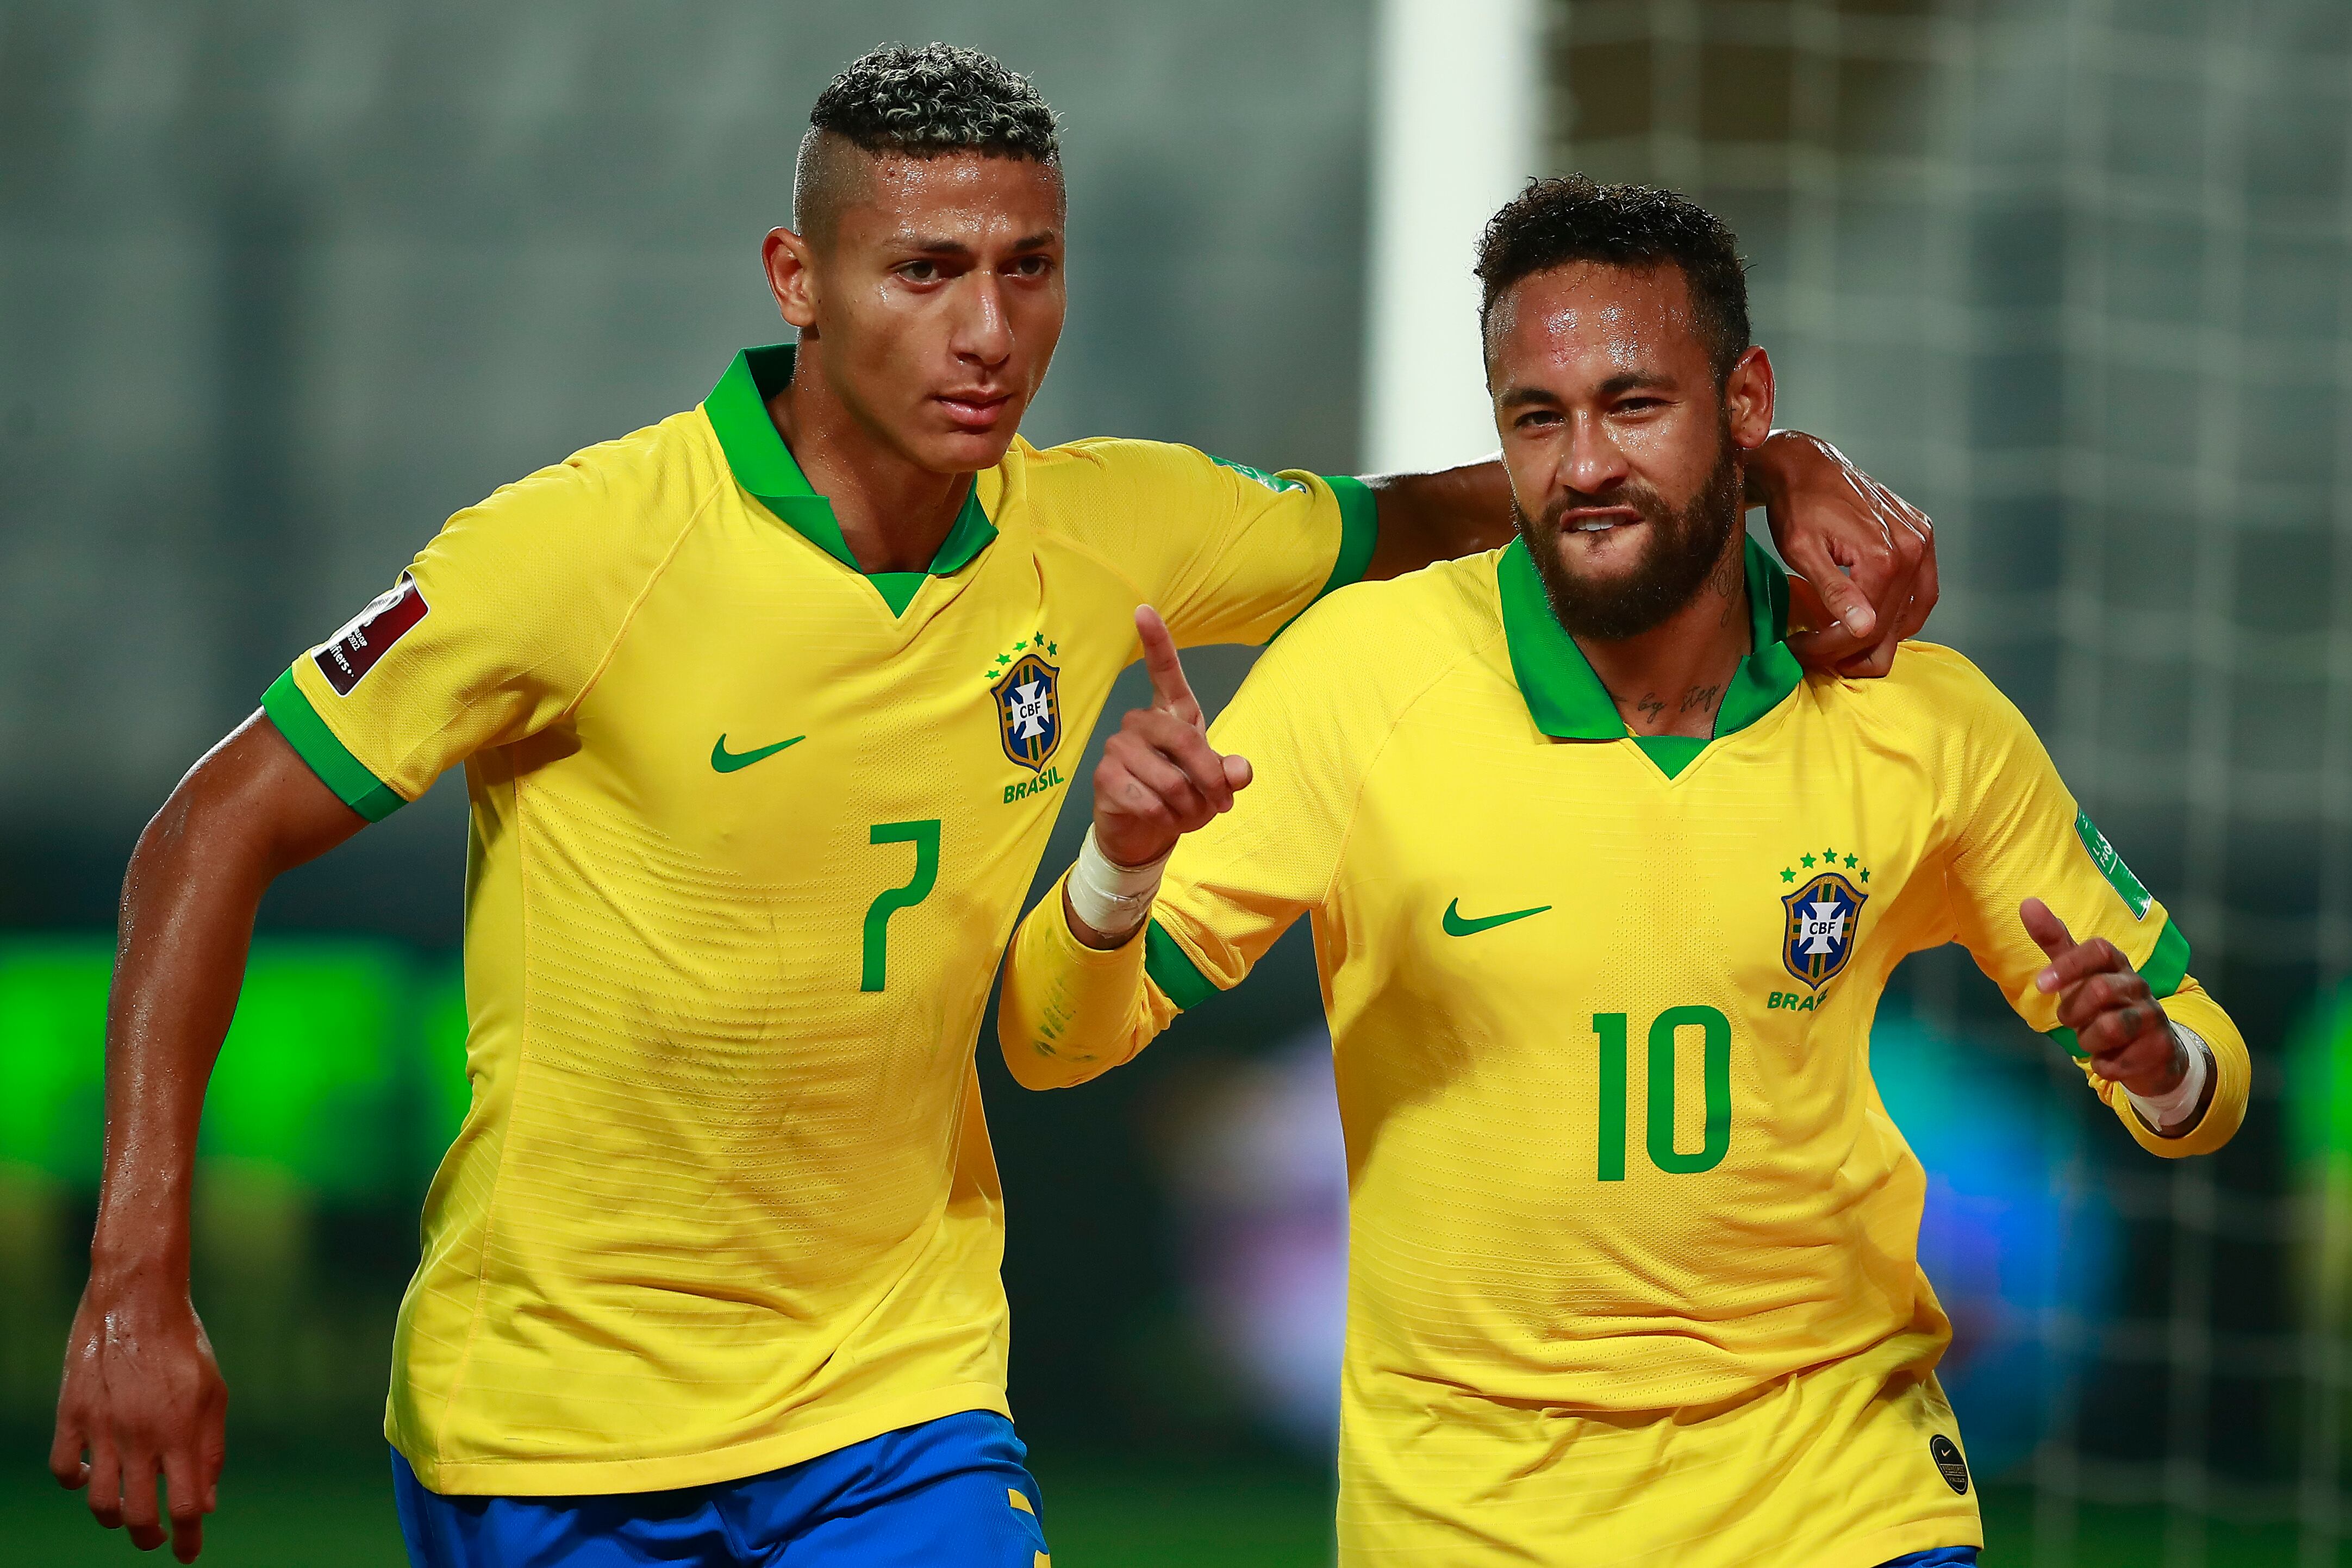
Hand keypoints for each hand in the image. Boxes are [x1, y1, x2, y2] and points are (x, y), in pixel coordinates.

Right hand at [52, 1271, 226, 1562]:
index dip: (187, 1538)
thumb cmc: (185, 1345)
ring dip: (113, 1518)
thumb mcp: (214, 1393)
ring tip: (126, 1514)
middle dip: (148, 1539)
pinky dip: (75, 1482)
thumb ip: (211, 1451)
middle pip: (138, 1515)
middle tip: (155, 1541)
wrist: (138, 1299)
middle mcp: (141, 1434)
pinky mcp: (71, 1414)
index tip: (188, 1557)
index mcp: (181, 1430)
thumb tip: (206, 1504)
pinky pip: (63, 1468)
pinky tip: (89, 1475)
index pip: (184, 1505)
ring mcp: (102, 1427)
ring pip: (99, 1502)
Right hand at [1093, 606, 1251, 869]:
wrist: (1143, 831)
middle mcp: (1140, 721)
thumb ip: (1229, 774)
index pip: (1164, 671)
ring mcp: (1118, 746)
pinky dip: (1165, 818)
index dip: (1156, 641)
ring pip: (1167, 778)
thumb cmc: (1181, 797)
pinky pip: (1147, 799)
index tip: (1143, 609)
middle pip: (1183, 739)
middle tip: (1222, 804)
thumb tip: (1239, 771)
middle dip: (1209, 778)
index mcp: (1172, 713)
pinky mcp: (1105, 776)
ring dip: (1187, 806)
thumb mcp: (1215, 786)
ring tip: (1186, 815)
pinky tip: (1162, 819)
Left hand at [1750, 431, 1936, 677]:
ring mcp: (1921, 540)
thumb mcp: (1803, 552)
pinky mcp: (1922, 534)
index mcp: (1885, 556)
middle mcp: (1912, 548)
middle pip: (1888, 625)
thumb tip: (1864, 628)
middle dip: (1850, 649)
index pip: (1864, 628)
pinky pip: (1923, 589)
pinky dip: (1901, 613)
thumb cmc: (1796, 507)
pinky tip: (1876, 622)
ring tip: (1841, 646)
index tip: (1800, 650)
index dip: (1830, 649)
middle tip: (1816, 653)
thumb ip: (1834, 591)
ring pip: (1910, 614)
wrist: (1807, 466)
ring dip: (1879, 638)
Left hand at [2019, 897, 2185, 1099]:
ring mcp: (2153, 1017)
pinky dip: (2103, 1065)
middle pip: (2100, 990)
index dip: (2069, 965)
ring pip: (2110, 1027)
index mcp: (2117, 965)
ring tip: (2093, 1039)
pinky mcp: (2161, 1048)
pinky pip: (2116, 1062)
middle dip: (2073, 1011)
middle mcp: (2139, 986)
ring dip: (2088, 1039)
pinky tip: (2111, 1059)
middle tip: (2072, 1020)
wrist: (2150, 1052)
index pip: (2098, 950)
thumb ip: (2055, 942)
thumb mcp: (2077, 975)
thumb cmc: (2103, 1007)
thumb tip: (2027, 903)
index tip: (2041, 984)